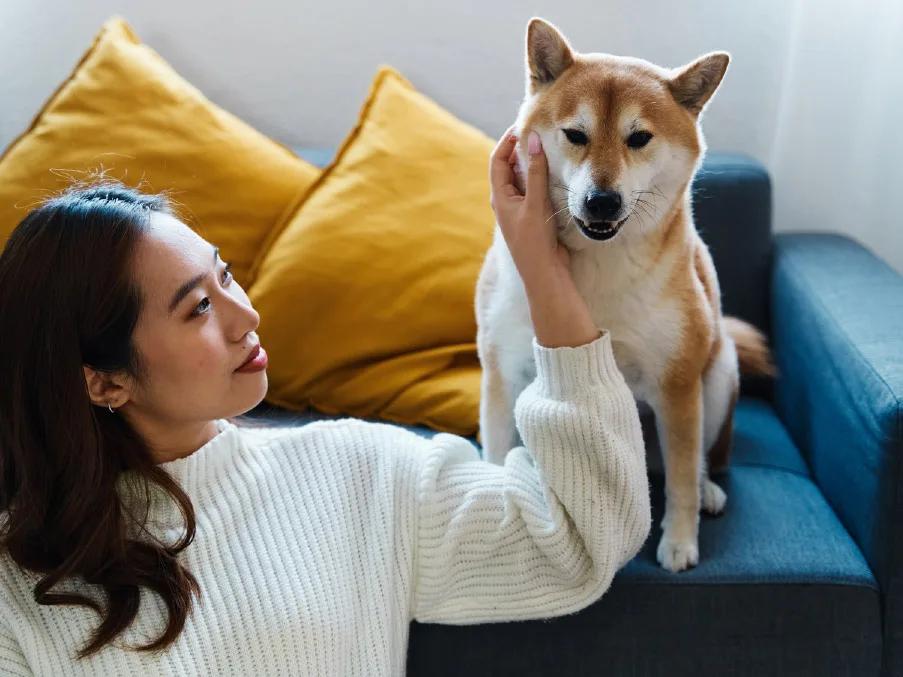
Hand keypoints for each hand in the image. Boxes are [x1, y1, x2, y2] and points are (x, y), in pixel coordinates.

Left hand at [489, 126, 570, 286]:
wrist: (545, 272)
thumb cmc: (535, 240)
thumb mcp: (535, 203)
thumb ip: (534, 172)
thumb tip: (533, 140)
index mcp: (500, 197)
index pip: (498, 160)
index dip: (507, 141)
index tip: (523, 125)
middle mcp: (506, 201)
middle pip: (509, 167)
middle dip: (520, 149)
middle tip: (537, 132)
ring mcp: (519, 208)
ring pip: (522, 178)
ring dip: (532, 163)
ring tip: (547, 146)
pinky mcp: (533, 216)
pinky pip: (533, 190)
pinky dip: (540, 177)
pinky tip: (554, 172)